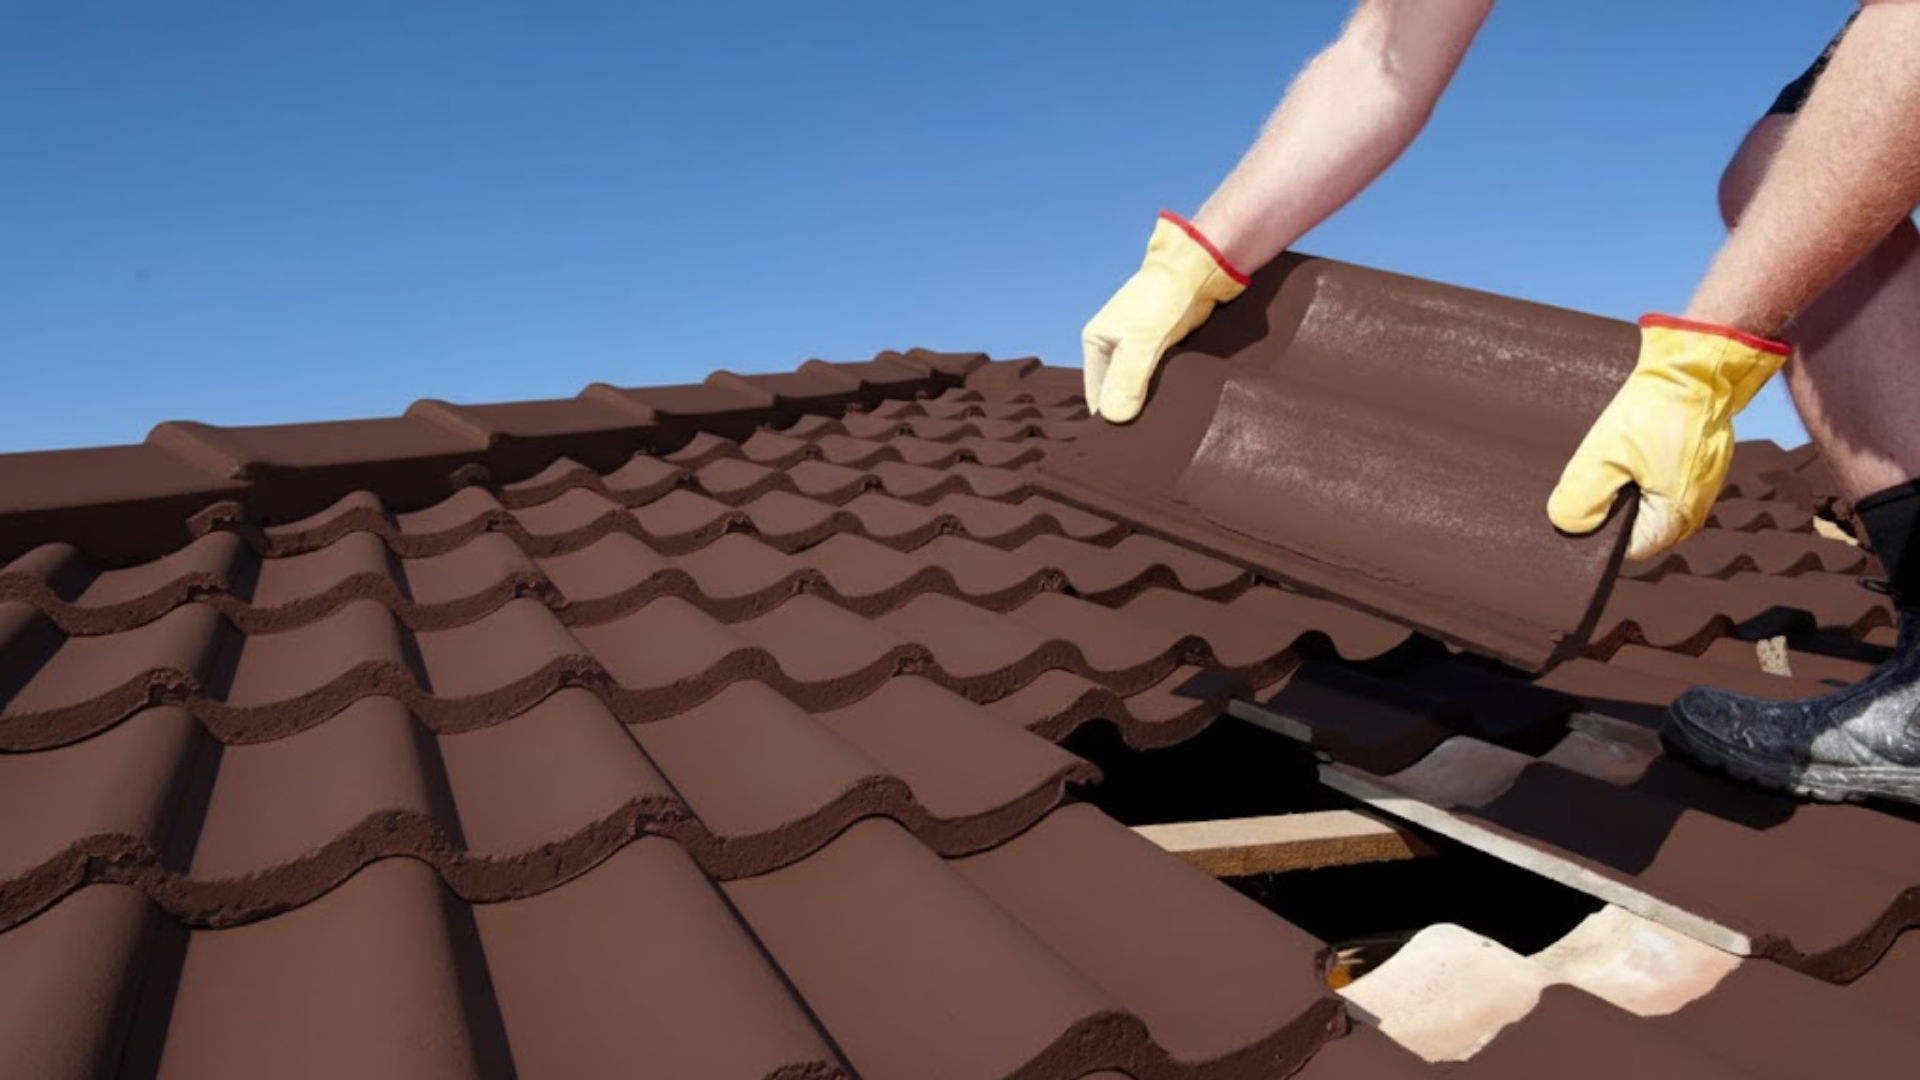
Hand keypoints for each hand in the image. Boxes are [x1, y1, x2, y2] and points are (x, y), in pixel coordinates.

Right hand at [1082, 211, 1247, 422]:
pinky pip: (1160, 379)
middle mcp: (1114, 347)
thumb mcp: (1143, 341)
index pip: (1096, 396)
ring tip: (1164, 427)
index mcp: (1097, 342)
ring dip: (1151, 405)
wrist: (1201, 268)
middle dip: (1131, 414)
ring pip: (1140, 388)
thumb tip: (1114, 419)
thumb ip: (1128, 379)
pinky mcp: (1163, 347)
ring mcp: (1139, 347)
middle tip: (1150, 440)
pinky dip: (1166, 392)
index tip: (1128, 442)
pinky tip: (1177, 407)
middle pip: (1118, 393)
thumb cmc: (1166, 298)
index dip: (1110, 419)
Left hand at [1548, 315, 1790, 560]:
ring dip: (1623, 484)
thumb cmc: (1657, 411)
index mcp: (1674, 520)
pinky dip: (1640, 468)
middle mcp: (1691, 512)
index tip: (1579, 503)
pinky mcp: (1695, 466)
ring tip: (1609, 458)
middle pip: (1634, 526)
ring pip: (1644, 501)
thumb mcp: (1606, 454)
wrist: (1696, 368)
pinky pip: (1658, 480)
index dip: (1596, 531)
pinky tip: (1627, 449)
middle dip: (1608, 507)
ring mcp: (1697, 489)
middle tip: (1590, 475)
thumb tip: (1568, 525)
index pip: (1622, 549)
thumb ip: (1582, 497)